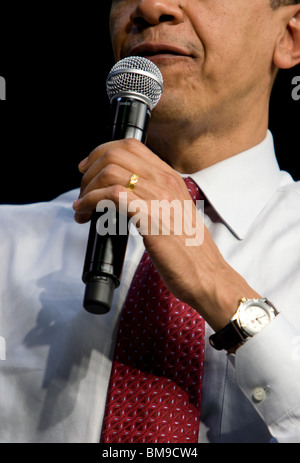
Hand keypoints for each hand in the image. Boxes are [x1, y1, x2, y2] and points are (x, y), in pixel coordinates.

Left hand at [73, 138, 259, 331]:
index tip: (87, 169)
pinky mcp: (151, 217)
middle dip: (90, 170)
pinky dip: (92, 202)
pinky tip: (86, 215)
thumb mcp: (173, 213)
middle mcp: (165, 182)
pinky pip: (113, 195)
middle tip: (82, 191)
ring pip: (111, 172)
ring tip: (82, 207)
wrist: (207, 275)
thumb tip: (121, 195)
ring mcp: (159, 198)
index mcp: (170, 178)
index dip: (101, 152)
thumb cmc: (189, 251)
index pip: (131, 145)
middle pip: (116, 153)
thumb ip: (153, 198)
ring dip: (88, 188)